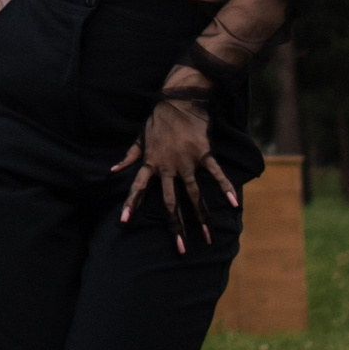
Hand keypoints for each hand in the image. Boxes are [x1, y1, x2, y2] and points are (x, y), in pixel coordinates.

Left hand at [113, 75, 237, 253]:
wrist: (180, 100)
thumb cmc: (158, 120)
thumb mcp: (140, 138)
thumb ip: (129, 157)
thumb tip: (113, 171)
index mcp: (151, 163)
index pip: (137, 187)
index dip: (131, 203)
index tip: (123, 221)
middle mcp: (168, 166)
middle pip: (170, 201)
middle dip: (175, 225)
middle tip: (180, 248)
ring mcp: (186, 161)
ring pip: (194, 194)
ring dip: (202, 218)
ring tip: (208, 238)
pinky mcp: (204, 154)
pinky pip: (215, 175)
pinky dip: (226, 189)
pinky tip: (235, 204)